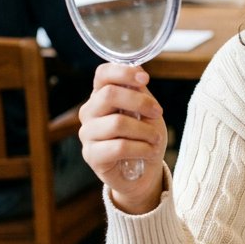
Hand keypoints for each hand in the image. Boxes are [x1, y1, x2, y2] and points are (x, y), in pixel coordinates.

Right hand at [78, 63, 166, 212]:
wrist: (144, 171)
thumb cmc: (144, 137)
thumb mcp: (147, 112)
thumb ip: (140, 94)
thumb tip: (139, 78)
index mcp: (101, 96)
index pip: (102, 74)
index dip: (123, 72)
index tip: (144, 78)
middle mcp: (89, 112)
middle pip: (109, 95)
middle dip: (140, 102)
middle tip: (157, 112)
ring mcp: (87, 134)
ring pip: (117, 123)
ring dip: (144, 131)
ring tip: (155, 139)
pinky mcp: (91, 155)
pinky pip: (119, 147)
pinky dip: (141, 148)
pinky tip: (148, 151)